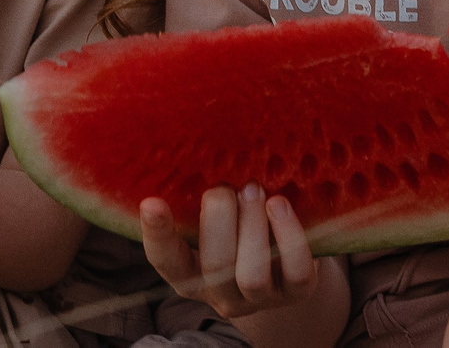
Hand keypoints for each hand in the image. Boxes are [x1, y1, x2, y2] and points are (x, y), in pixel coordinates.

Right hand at [142, 185, 320, 318]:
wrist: (286, 261)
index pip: (165, 259)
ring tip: (254, 188)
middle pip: (213, 266)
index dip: (157, 234)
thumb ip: (199, 200)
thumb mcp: (213, 217)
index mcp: (188, 272)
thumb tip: (195, 150)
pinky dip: (288, 234)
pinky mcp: (297, 293)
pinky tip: (280, 204)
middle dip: (219, 219)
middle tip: (226, 187)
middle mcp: (220, 292)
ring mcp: (259, 298)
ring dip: (253, 226)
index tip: (151, 202)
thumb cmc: (237, 224)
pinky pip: (295, 271)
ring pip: (252, 275)